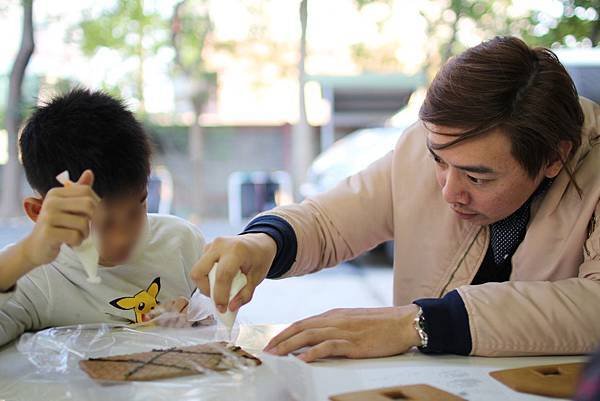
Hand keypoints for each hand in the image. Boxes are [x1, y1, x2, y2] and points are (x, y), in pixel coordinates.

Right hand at [22, 170, 99, 267]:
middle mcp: (51, 201)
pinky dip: (77, 242)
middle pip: (88, 205)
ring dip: (85, 233)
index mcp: (56, 193)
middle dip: (93, 219)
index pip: (87, 191)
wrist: (36, 247)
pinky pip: (75, 236)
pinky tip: (70, 243)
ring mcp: (48, 217)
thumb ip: (79, 191)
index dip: (97, 204)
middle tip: (87, 228)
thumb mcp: (67, 206)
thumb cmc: (57, 226)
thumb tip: (89, 172)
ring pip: (84, 223)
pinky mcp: (48, 233)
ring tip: (77, 235)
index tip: (94, 216)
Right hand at [190, 233, 276, 313]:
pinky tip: (220, 278)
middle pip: (199, 272)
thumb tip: (230, 307)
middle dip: (205, 289)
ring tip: (221, 287)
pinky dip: (207, 276)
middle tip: (217, 297)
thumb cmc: (259, 259)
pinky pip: (201, 266)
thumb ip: (244, 295)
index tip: (222, 308)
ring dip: (206, 283)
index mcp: (236, 251)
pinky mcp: (207, 248)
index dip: (220, 295)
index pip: (222, 276)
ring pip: (197, 270)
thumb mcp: (257, 278)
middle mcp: (220, 245)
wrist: (259, 243)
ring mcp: (212, 245)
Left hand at [264, 305, 421, 361]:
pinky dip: (312, 353)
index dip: (285, 332)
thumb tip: (319, 338)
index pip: (303, 322)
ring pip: (309, 336)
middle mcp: (335, 320)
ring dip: (289, 346)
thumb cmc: (382, 324)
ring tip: (276, 355)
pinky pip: (328, 347)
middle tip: (266, 351)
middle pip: (300, 328)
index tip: (272, 342)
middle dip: (280, 339)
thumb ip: (336, 327)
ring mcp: (343, 330)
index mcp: (334, 315)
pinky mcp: (353, 343)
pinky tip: (301, 360)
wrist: (404, 322)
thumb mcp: (354, 321)